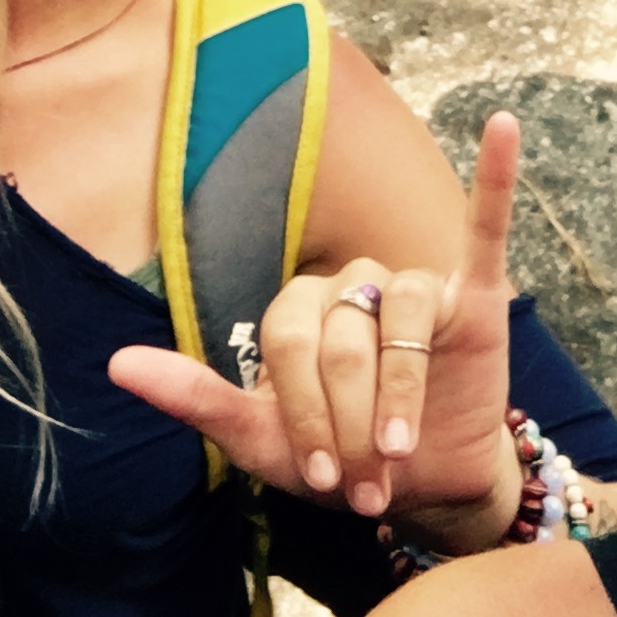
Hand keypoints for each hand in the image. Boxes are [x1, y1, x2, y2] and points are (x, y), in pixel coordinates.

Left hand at [109, 113, 522, 548]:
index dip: (304, 413)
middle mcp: (354, 283)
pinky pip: (484, 228)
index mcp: (300, 307)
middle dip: (351, 422)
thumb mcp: (259, 440)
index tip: (322, 481)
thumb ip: (193, 396)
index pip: (289, 342)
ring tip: (403, 451)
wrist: (425, 489)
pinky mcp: (472, 298)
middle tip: (367, 480)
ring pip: (400, 321)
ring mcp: (413, 286)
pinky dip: (496, 175)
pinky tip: (504, 127)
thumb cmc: (339, 461)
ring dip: (401, 396)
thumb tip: (113, 362)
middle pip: (343, 341)